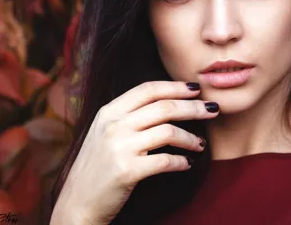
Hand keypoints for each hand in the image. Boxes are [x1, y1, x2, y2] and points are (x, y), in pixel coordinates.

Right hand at [50, 81, 218, 224]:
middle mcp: (113, 125)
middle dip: (194, 108)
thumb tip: (169, 102)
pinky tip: (186, 164)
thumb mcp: (105, 132)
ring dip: (191, 138)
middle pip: (164, 107)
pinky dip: (181, 162)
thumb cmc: (97, 167)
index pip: (148, 89)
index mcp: (109, 112)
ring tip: (200, 145)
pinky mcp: (127, 171)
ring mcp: (119, 147)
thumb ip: (129, 116)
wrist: (77, 203)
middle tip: (213, 110)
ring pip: (169, 132)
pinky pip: (166, 161)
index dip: (175, 86)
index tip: (196, 89)